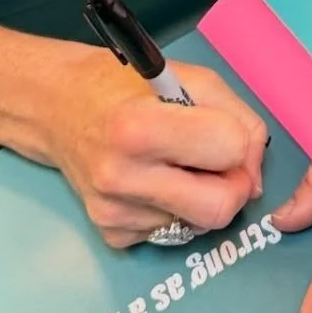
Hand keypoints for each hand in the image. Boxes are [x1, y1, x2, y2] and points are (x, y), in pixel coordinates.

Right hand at [42, 45, 267, 248]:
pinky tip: (153, 180)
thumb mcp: (189, 78)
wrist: (56, 107)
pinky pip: (172, 232)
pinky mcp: (111, 234)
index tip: (222, 130)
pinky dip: (176, 209)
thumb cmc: (123, 86)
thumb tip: (255, 175)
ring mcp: (113, 212)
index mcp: (141, 127)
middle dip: (234, 185)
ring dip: (202, 195)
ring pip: (201, 224)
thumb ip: (238, 118)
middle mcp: (122, 176)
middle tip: (216, 161)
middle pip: (220, 208)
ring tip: (175, 163)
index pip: (230, 151)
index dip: (238, 141)